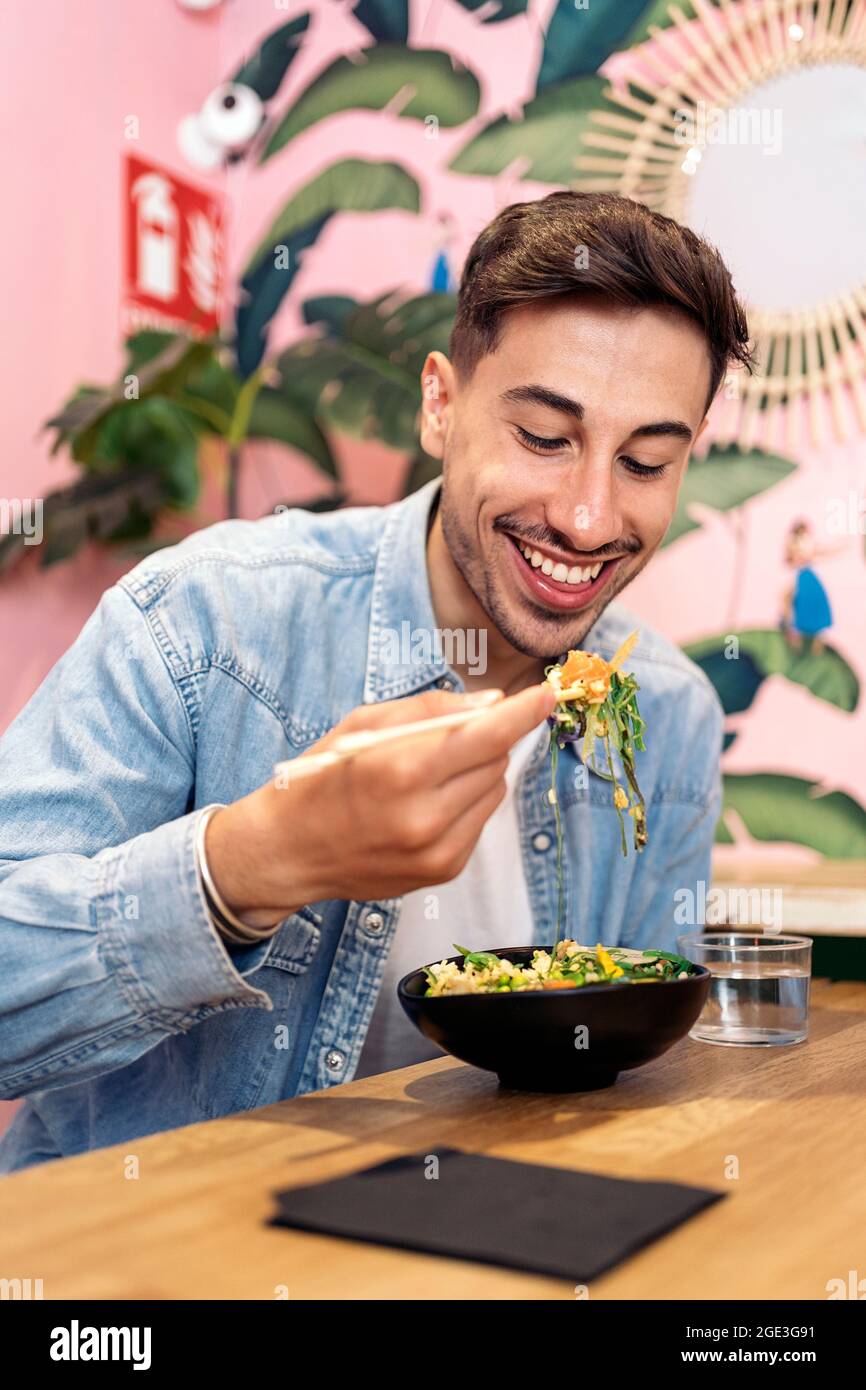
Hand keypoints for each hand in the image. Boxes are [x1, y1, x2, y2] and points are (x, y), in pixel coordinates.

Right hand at [205, 683, 555, 926]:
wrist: (289, 851)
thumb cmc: (322, 777)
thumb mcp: (363, 725)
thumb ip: (432, 711)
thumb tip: (493, 703)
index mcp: (401, 769)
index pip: (487, 736)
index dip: (524, 713)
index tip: (548, 694)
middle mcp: (425, 816)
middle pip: (495, 760)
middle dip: (485, 738)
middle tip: (451, 734)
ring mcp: (437, 850)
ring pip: (494, 791)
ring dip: (477, 771)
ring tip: (428, 774)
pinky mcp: (444, 871)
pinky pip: (480, 821)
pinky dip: (466, 803)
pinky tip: (427, 804)